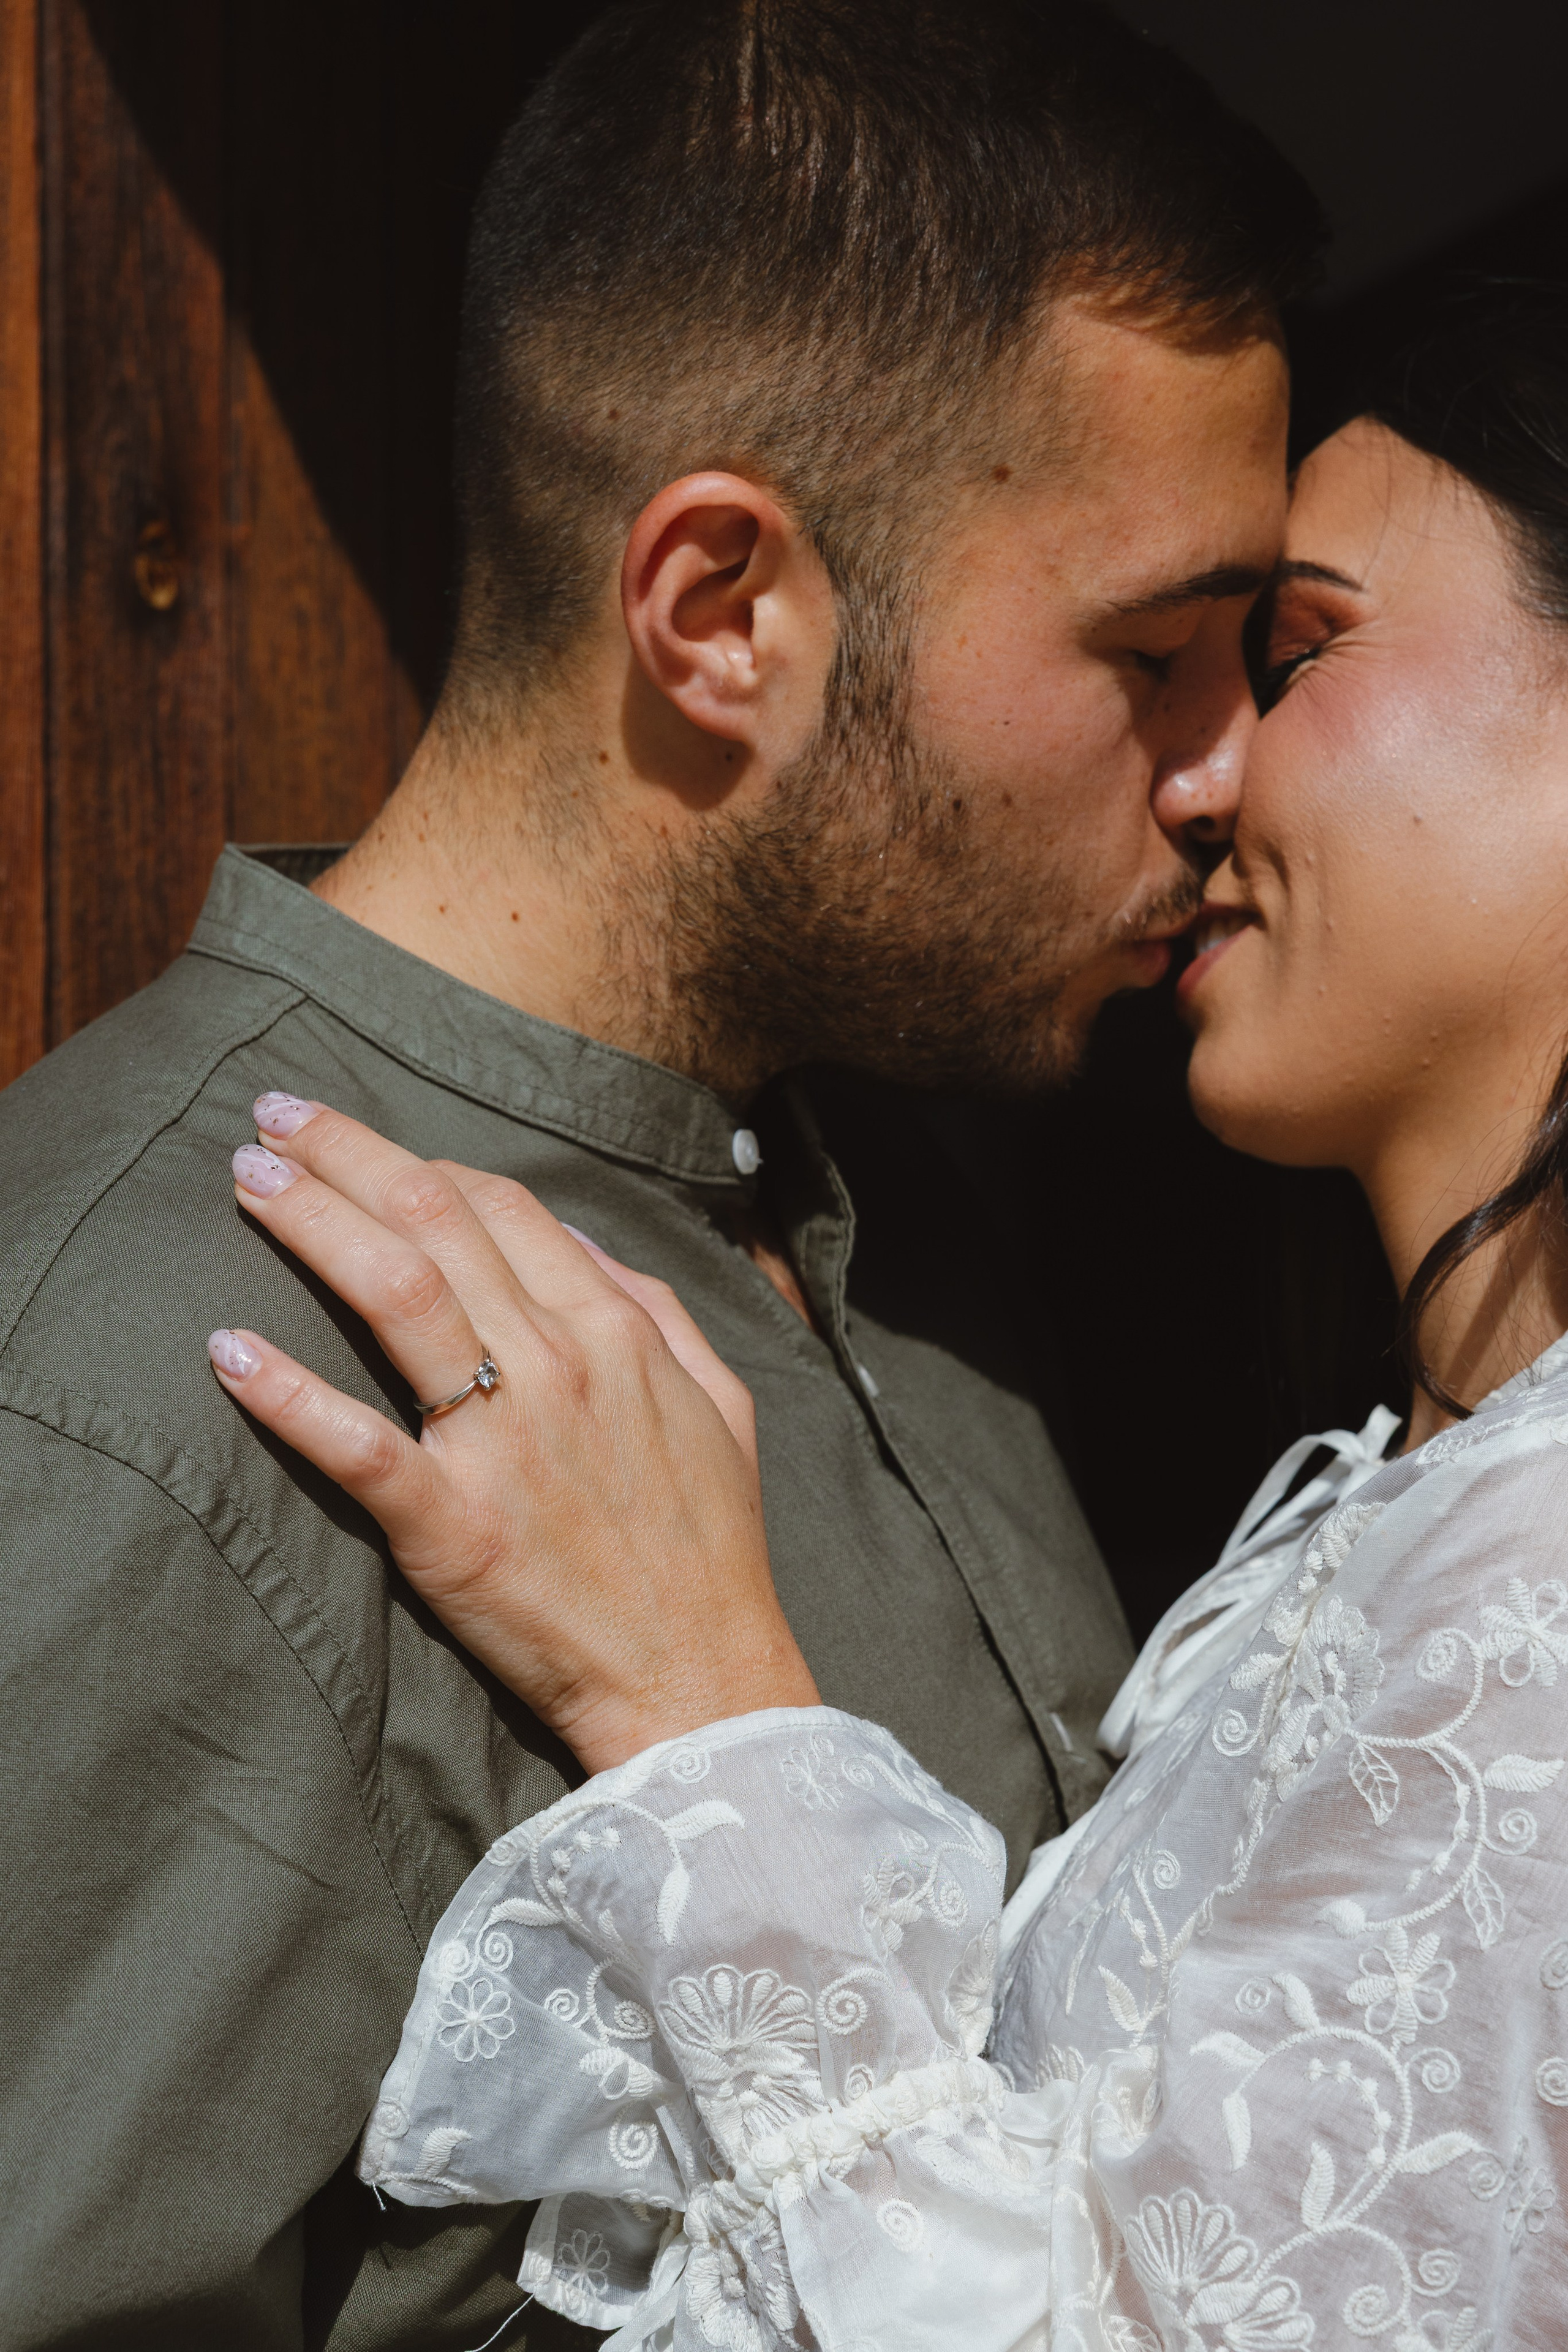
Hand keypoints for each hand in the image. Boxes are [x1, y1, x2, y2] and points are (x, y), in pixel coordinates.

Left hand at [206, 1094, 818, 1773]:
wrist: (702, 1678)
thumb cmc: (712, 1548)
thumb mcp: (719, 1403)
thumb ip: (653, 1308)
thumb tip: (578, 1241)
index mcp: (615, 1332)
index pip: (501, 1206)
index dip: (419, 1160)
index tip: (361, 1148)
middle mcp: (556, 1366)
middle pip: (434, 1220)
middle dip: (345, 1155)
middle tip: (272, 1120)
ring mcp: (502, 1444)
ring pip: (393, 1292)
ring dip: (311, 1222)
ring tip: (249, 1179)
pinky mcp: (453, 1528)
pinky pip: (357, 1445)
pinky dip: (286, 1394)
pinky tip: (227, 1352)